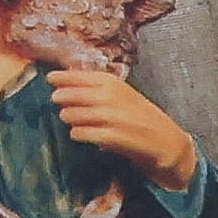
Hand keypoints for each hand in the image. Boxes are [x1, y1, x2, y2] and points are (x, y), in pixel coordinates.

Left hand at [46, 64, 200, 187]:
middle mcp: (112, 96)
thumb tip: (59, 82)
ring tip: (69, 119)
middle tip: (57, 102)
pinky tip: (78, 134)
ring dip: (69, 117)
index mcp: (112, 82)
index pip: (77, 76)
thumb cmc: (138, 116)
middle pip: (72, 94)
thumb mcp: (119, 95)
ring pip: (76, 114)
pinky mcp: (118, 137)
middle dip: (61, 98)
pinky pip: (87, 133)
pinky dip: (80, 134)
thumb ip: (94, 88)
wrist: (168, 142)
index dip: (60, 78)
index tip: (49, 79)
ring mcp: (115, 117)